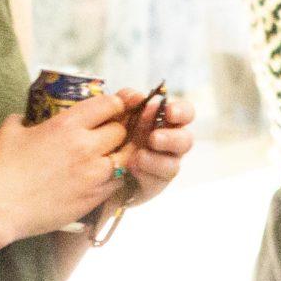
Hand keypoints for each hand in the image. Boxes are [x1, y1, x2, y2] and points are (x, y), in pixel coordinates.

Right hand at [0, 91, 126, 241]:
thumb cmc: (4, 168)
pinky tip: (101, 178)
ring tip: (107, 157)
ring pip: (126, 157)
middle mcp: (86, 145)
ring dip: (119, 155)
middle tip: (105, 136)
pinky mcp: (95, 196)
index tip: (110, 110)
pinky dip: (114, 177)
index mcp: (67, 124)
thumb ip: (21, 119)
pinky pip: (118, 181)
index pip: (108, 104)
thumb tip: (23, 117)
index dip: (114, 105)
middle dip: (115, 130)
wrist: (4, 207)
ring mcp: (94, 172)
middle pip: (120, 130)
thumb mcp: (10, 132)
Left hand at [112, 89, 196, 207]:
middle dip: (172, 139)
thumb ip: (125, 100)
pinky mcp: (154, 184)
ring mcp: (164, 165)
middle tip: (154, 138)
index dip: (182, 112)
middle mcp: (170, 143)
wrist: (95, 163)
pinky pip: (157, 182)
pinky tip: (132, 168)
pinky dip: (145, 174)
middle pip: (186, 141)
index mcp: (166, 122)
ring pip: (174, 165)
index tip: (169, 112)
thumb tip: (138, 96)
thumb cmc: (112, 131)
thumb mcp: (115, 112)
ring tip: (139, 156)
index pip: (185, 114)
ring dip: (157, 160)